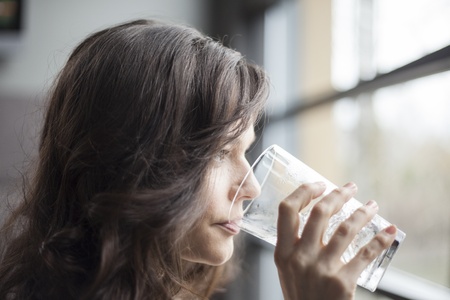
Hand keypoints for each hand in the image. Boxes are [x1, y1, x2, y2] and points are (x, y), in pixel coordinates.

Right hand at [274, 182, 396, 299]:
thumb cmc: (301, 295)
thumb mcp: (287, 269)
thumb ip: (294, 244)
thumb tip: (316, 211)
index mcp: (282, 252)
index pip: (287, 210)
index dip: (304, 192)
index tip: (319, 184)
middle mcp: (300, 257)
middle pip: (319, 213)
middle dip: (337, 195)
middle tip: (350, 187)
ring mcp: (321, 269)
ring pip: (345, 229)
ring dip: (362, 213)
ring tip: (371, 206)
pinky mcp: (342, 283)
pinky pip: (365, 254)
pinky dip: (380, 239)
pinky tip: (389, 230)